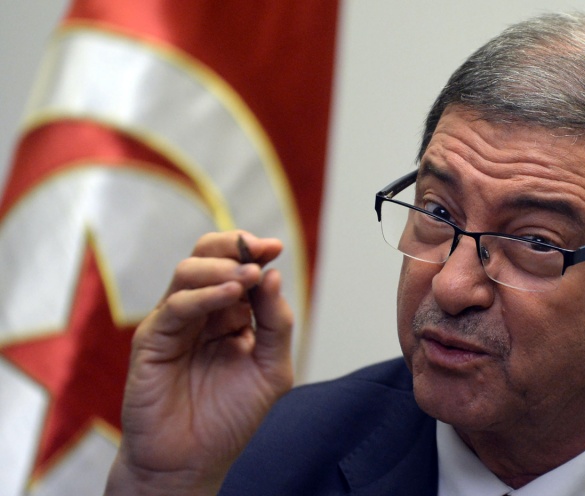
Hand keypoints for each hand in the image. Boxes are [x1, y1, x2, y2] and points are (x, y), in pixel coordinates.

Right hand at [105, 231, 293, 494]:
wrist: (192, 461)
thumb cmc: (230, 417)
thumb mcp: (271, 369)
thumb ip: (276, 324)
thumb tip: (274, 275)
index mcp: (228, 314)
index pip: (236, 265)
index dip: (253, 250)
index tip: (275, 247)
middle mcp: (200, 312)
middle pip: (207, 256)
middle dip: (234, 246)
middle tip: (261, 251)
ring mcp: (174, 323)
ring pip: (188, 272)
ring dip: (222, 267)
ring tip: (249, 275)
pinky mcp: (152, 339)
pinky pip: (176, 306)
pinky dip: (204, 295)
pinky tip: (232, 295)